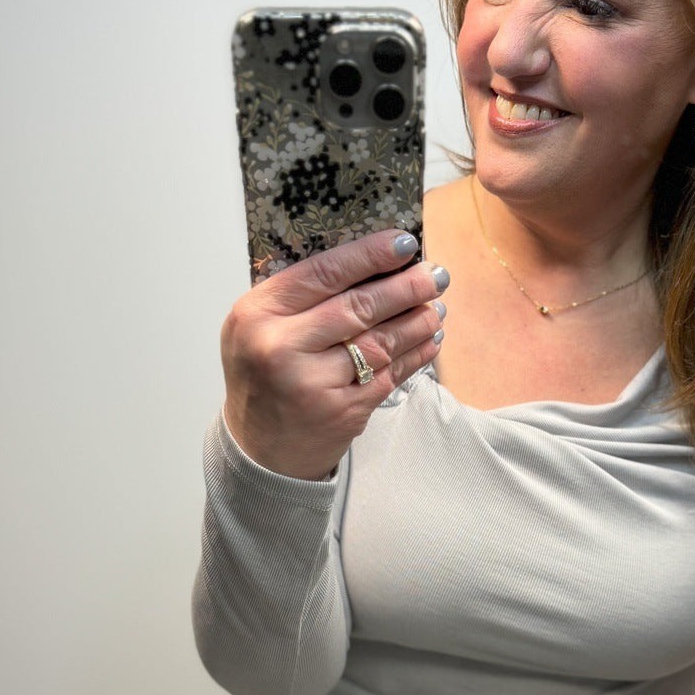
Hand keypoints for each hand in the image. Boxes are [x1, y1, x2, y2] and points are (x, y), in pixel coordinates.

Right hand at [220, 229, 446, 480]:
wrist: (260, 450)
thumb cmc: (263, 377)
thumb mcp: (259, 327)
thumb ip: (300, 297)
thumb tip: (372, 263)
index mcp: (258, 314)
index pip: (323, 273)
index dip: (369, 255)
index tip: (404, 244)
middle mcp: (281, 347)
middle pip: (358, 307)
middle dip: (405, 288)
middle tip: (435, 275)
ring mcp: (312, 383)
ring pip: (379, 342)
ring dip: (416, 321)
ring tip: (437, 307)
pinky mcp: (342, 412)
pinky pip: (389, 375)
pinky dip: (415, 355)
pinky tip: (429, 340)